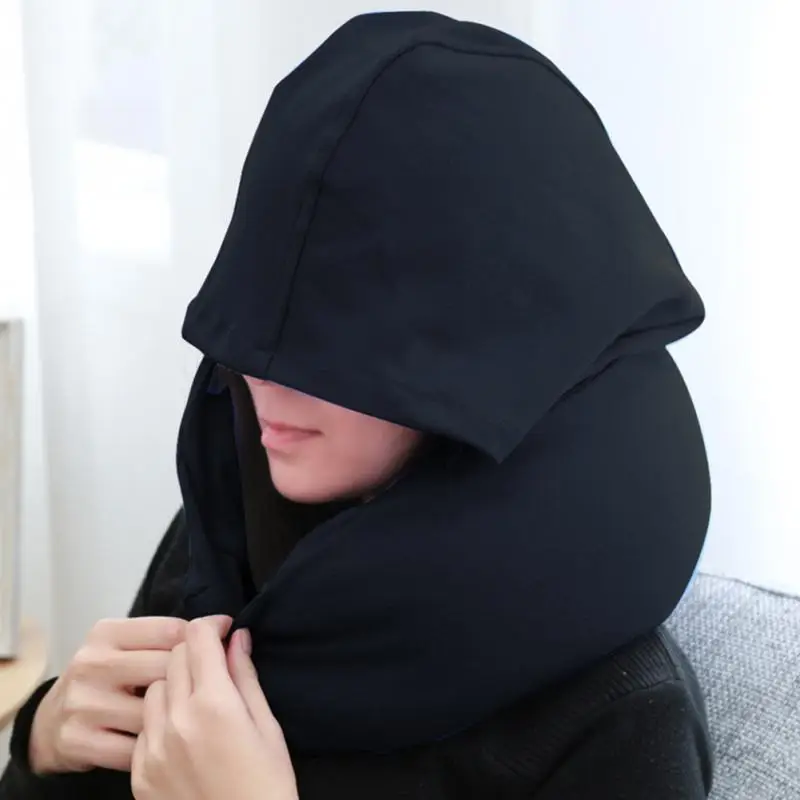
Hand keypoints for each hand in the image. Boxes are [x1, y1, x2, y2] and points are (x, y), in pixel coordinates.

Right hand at [28, 616, 227, 773]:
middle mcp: (91, 663)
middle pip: (165, 669)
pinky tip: (162, 742)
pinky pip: (135, 747)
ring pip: (153, 710)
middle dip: (191, 680)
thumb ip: (169, 636)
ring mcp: (82, 703)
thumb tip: (223, 624)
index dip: (203, 638)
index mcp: (106, 633)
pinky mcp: (77, 741)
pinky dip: (153, 747)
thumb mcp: (127, 647)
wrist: (50, 723)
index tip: (226, 639)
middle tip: (207, 690)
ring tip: (185, 718)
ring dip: (173, 718)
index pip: (170, 631)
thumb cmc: (107, 679)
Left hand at [131, 619, 296, 799]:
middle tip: (215, 662)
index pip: (198, 639)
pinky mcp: (139, 773)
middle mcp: (178, 721)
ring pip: (154, 688)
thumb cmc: (267, 785)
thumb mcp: (267, 725)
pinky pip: (145, 725)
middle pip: (173, 658)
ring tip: (197, 697)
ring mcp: (154, 749)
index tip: (224, 628)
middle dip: (195, 650)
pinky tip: (183, 730)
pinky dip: (161, 717)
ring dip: (174, 682)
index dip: (212, 625)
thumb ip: (245, 677)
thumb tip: (237, 638)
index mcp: (215, 704)